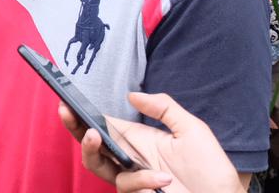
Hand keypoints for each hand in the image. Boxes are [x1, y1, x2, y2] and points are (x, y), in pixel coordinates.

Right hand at [59, 92, 245, 192]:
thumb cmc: (211, 167)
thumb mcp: (191, 129)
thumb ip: (163, 108)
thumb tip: (131, 95)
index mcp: (138, 139)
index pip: (103, 124)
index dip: (83, 115)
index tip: (68, 103)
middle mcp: (130, 159)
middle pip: (92, 145)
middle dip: (75, 128)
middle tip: (68, 113)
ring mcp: (132, 179)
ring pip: (98, 166)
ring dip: (93, 151)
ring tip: (97, 137)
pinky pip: (126, 186)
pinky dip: (142, 181)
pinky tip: (162, 180)